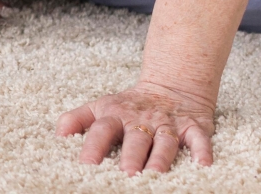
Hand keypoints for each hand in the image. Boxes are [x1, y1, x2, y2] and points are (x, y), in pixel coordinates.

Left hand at [57, 81, 215, 173]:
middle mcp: (141, 120)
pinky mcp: (193, 127)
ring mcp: (168, 124)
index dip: (92, 147)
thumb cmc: (129, 105)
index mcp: (115, 115)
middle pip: (135, 139)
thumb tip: (58, 135)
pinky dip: (202, 151)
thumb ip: (76, 119)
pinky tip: (202, 165)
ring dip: (160, 158)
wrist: (171, 85)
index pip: (101, 130)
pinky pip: (199, 140)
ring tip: (154, 175)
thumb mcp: (100, 107)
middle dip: (130, 156)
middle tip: (125, 174)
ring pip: (165, 142)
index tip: (85, 165)